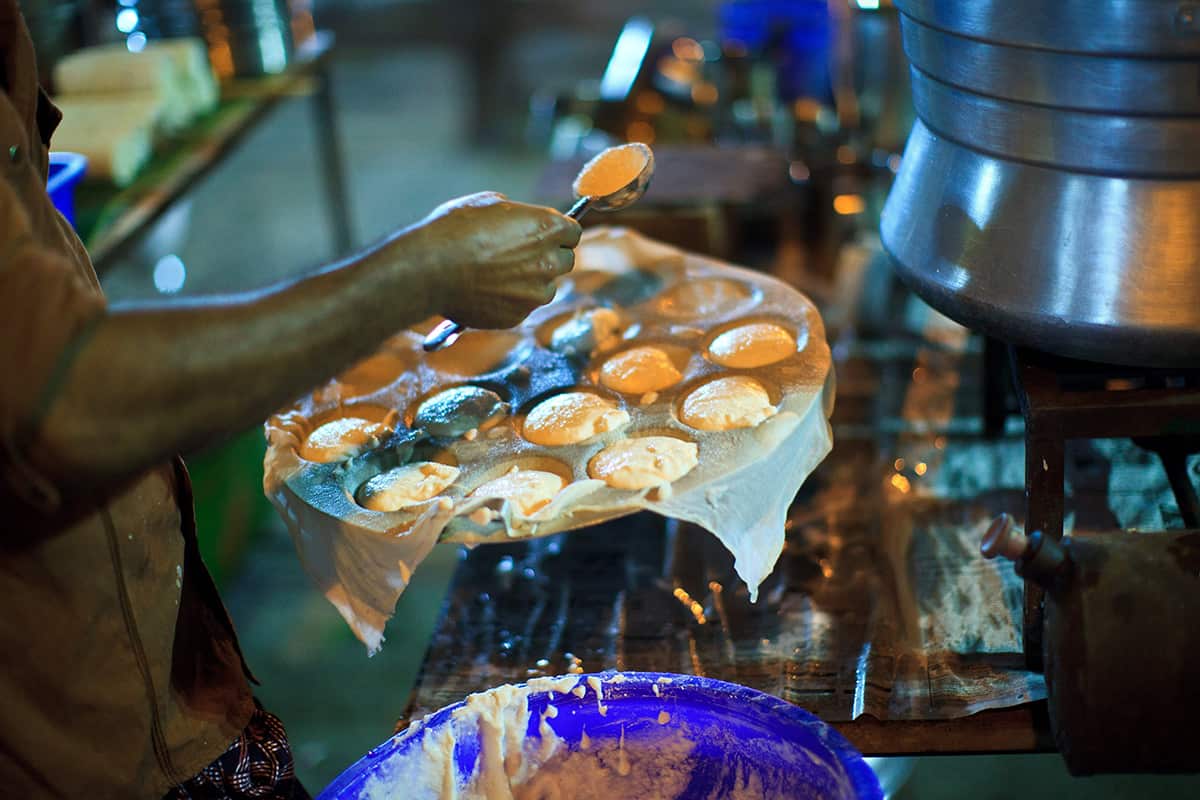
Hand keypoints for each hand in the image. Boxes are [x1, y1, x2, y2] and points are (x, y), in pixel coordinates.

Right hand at [412, 192, 581, 328]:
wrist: (430, 269)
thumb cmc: (454, 229)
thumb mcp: (487, 204)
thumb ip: (516, 215)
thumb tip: (520, 221)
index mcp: (546, 228)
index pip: (573, 232)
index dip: (559, 232)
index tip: (546, 235)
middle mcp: (548, 262)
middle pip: (565, 261)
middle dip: (549, 257)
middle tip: (522, 255)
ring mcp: (535, 293)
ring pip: (546, 288)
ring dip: (531, 282)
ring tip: (500, 274)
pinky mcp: (518, 315)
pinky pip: (523, 307)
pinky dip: (511, 300)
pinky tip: (487, 290)